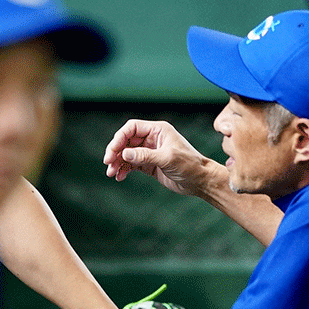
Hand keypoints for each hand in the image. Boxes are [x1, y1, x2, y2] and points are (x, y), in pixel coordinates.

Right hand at [103, 119, 217, 197]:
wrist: (200, 181)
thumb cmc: (189, 165)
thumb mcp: (167, 158)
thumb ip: (145, 155)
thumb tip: (124, 154)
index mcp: (158, 130)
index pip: (132, 128)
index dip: (119, 138)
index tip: (113, 151)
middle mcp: (152, 138)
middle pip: (126, 141)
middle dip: (115, 152)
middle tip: (108, 163)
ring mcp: (150, 151)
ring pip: (126, 153)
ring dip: (117, 162)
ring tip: (111, 173)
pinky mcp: (149, 164)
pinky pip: (131, 164)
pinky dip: (123, 169)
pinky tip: (119, 177)